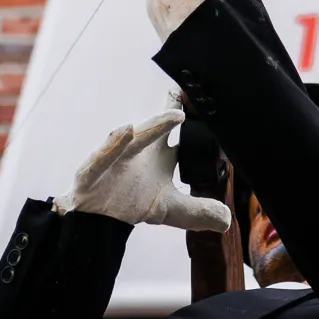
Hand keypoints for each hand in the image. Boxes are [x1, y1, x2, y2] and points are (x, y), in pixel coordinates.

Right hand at [53, 98, 231, 232]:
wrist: (96, 222)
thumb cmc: (130, 203)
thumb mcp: (169, 209)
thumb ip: (197, 211)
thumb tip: (226, 220)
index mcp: (159, 156)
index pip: (178, 132)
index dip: (192, 119)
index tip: (208, 106)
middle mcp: (139, 151)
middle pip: (157, 128)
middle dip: (171, 111)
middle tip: (188, 96)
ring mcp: (115, 159)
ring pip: (134, 140)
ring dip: (152, 126)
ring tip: (173, 115)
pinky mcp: (93, 172)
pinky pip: (102, 157)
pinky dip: (111, 145)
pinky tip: (124, 130)